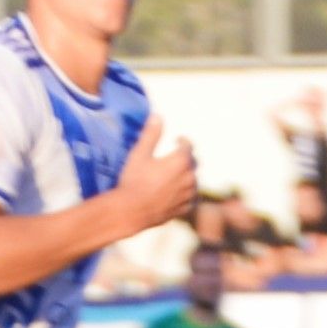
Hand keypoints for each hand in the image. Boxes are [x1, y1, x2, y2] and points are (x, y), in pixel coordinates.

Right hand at [105, 110, 201, 240]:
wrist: (132, 211)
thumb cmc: (134, 180)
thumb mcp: (139, 154)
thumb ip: (151, 135)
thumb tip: (158, 116)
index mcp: (181, 161)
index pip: (189, 146)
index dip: (183, 141)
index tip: (177, 139)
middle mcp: (189, 177)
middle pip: (194, 163)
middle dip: (186, 157)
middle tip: (177, 156)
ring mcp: (189, 194)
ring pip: (193, 181)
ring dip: (187, 176)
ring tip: (176, 174)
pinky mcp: (185, 208)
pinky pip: (191, 197)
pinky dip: (186, 192)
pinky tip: (178, 192)